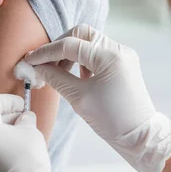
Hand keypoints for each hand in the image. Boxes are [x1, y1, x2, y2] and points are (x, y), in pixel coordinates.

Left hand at [0, 94, 57, 171]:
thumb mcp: (30, 132)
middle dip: (4, 117)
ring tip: (20, 135)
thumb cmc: (25, 160)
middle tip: (23, 118)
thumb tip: (24, 118)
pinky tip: (12, 151)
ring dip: (0, 133)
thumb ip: (25, 120)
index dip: (9, 101)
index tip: (22, 104)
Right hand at [26, 24, 170, 171]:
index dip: (46, 52)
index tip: (29, 60)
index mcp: (110, 56)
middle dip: (59, 47)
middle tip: (44, 64)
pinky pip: (97, 53)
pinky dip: (82, 61)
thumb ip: (56, 78)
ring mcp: (123, 56)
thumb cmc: (112, 120)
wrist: (141, 137)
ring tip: (56, 72)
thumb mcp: (79, 99)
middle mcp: (119, 50)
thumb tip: (37, 67)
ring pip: (89, 42)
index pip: (70, 45)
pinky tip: (73, 76)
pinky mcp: (123, 64)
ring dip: (70, 53)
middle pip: (81, 34)